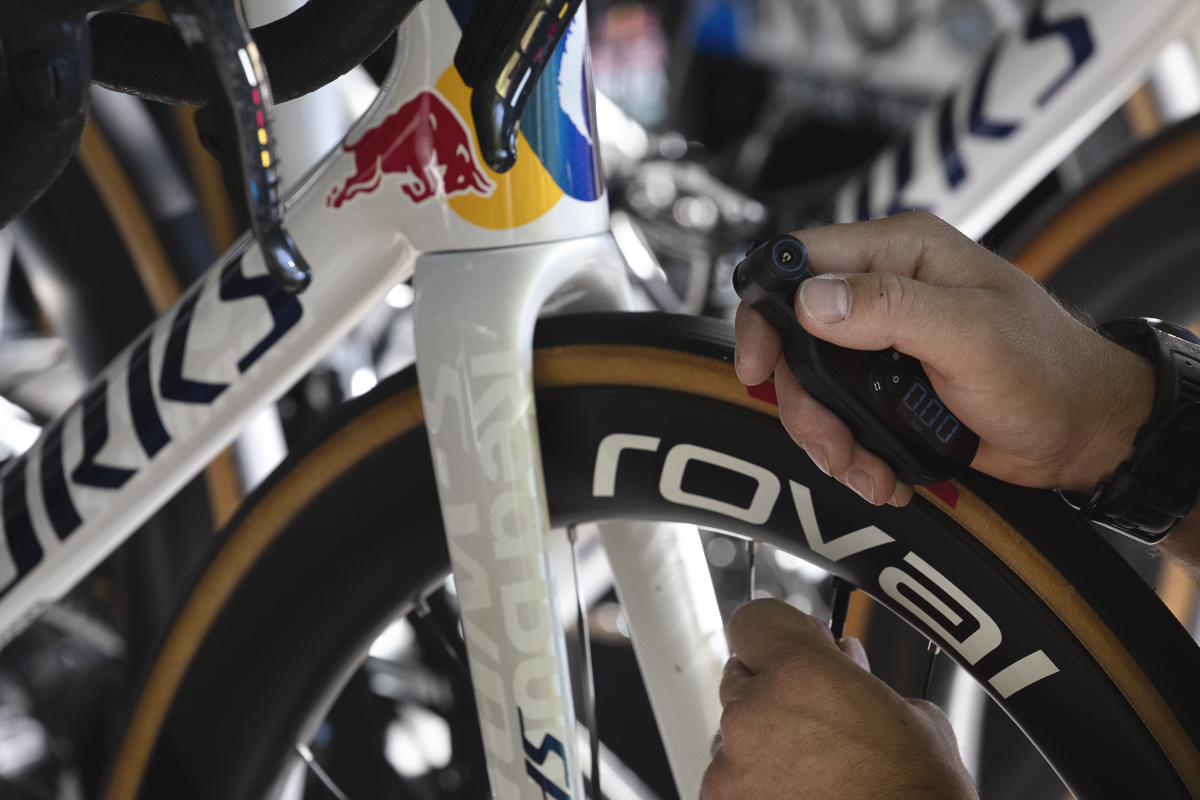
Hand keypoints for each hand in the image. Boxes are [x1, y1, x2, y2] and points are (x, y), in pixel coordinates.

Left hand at [702, 599, 977, 799]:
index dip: (779, 633)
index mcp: (799, 672)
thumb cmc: (919, 797)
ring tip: (814, 771)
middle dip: (774, 692)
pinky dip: (756, 785)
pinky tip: (800, 795)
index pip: (754, 619)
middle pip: (741, 677)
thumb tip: (843, 660)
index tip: (798, 645)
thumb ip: (858, 677)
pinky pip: (729, 780)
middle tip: (817, 718)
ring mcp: (731, 765)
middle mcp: (753, 712)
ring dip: (763, 742)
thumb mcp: (911, 718)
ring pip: (732, 734)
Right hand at [734, 211, 1153, 505]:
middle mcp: (883, 290)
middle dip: (803, 402)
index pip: (799, 261)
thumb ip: (890, 308)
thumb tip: (813, 298)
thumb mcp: (971, 333)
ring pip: (810, 387)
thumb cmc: (1050, 370)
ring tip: (865, 469)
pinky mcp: (884, 386)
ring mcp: (880, 342)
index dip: (765, 310)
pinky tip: (880, 471)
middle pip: (793, 338)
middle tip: (832, 442)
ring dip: (828, 437)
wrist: (1083, 432)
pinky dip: (850, 452)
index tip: (759, 364)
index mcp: (901, 253)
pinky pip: (838, 416)